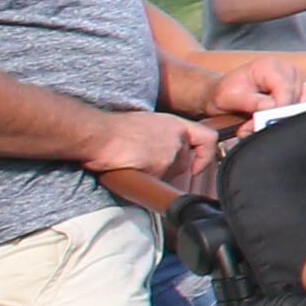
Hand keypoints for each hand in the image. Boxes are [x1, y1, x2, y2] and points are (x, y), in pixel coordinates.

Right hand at [82, 109, 212, 182]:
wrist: (98, 134)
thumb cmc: (112, 130)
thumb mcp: (145, 125)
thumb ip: (160, 138)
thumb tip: (158, 153)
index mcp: (174, 124)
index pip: (207, 138)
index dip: (206, 154)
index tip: (197, 165)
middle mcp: (178, 138)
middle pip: (185, 162)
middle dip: (168, 169)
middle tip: (143, 164)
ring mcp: (172, 152)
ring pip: (172, 174)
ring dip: (156, 175)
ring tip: (133, 165)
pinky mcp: (162, 165)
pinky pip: (160, 182)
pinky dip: (147, 181)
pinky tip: (132, 171)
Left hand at [204, 61, 305, 117]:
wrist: (227, 92)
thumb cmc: (228, 92)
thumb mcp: (232, 97)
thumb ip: (252, 102)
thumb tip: (271, 108)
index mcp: (270, 65)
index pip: (285, 89)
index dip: (279, 109)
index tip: (267, 123)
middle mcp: (287, 68)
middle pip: (297, 96)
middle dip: (281, 115)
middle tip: (260, 126)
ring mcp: (297, 77)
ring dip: (288, 115)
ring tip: (267, 121)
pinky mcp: (302, 88)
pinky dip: (296, 113)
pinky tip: (278, 117)